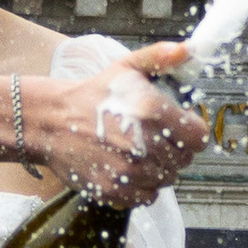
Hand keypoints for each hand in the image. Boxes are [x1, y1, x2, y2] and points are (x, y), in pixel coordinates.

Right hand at [0, 45, 204, 203]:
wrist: (50, 121)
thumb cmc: (91, 95)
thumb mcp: (126, 68)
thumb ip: (160, 57)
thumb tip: (189, 49)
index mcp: (152, 111)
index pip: (198, 137)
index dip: (190, 133)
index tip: (177, 129)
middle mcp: (144, 143)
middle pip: (182, 160)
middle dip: (171, 149)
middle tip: (149, 138)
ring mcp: (129, 170)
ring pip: (166, 179)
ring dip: (156, 169)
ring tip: (135, 152)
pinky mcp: (114, 189)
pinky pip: (146, 197)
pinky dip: (141, 187)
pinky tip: (126, 169)